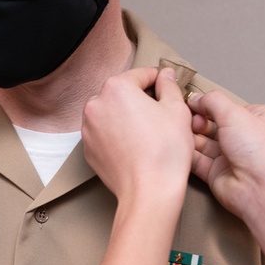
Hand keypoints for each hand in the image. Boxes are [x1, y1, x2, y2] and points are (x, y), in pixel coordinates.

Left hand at [82, 67, 191, 199]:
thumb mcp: (177, 110)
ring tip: (148, 131)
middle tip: (161, 112)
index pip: (140, 74)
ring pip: (112, 113)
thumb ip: (169, 86)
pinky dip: (117, 134)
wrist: (149, 190)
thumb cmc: (165, 150)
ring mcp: (87, 128)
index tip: (167, 86)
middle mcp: (95, 104)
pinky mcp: (88, 148)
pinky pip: (104, 133)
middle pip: (122, 93)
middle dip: (141, 98)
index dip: (158, 79)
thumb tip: (165, 76)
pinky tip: (135, 145)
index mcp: (116, 88)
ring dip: (127, 115)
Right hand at [188, 90, 264, 219]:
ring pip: (201, 141)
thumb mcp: (235, 114)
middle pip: (211, 123)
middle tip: (188, 120)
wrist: (262, 191)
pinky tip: (178, 146)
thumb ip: (212, 101)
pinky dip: (186, 153)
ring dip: (189, 136)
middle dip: (196, 120)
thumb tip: (196, 98)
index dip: (208, 104)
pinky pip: (195, 159)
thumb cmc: (263, 153)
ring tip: (179, 131)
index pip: (226, 106)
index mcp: (257, 119)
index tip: (192, 102)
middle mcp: (244, 137)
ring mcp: (229, 156)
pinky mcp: (216, 172)